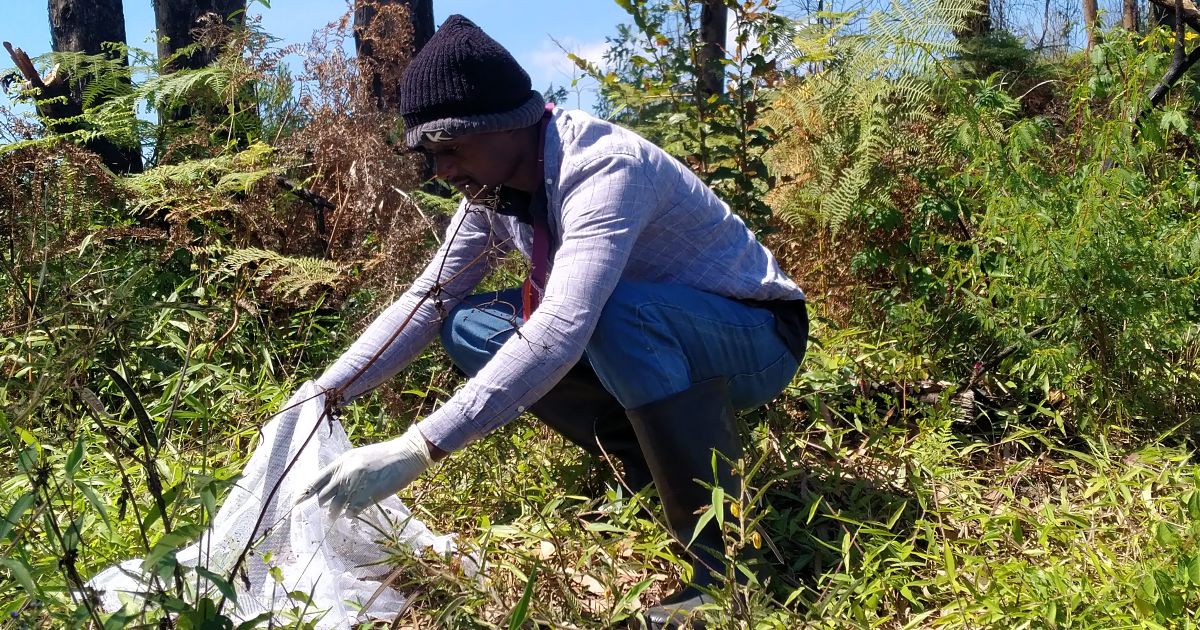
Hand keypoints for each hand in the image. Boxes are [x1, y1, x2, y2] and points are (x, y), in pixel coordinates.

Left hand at [299, 424, 432, 519]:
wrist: (406, 454)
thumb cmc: (385, 455)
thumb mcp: (360, 457)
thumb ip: (345, 468)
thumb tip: (333, 484)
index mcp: (341, 462)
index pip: (316, 480)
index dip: (304, 493)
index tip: (296, 503)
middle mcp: (345, 473)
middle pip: (323, 496)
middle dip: (320, 506)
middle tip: (320, 512)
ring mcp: (355, 485)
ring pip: (336, 507)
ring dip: (335, 513)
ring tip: (336, 516)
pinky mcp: (367, 495)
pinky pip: (352, 511)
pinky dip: (351, 514)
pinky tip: (354, 513)